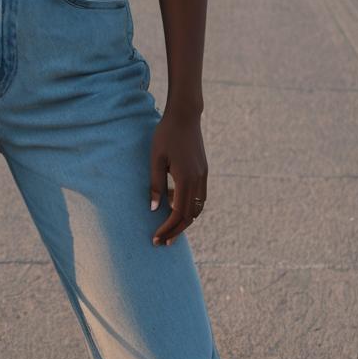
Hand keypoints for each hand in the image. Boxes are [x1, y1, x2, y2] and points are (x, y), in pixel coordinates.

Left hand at [148, 105, 207, 246]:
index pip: (178, 213)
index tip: (156, 238)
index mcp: (186, 178)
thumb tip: (154, 209)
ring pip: (197, 208)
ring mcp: (203, 176)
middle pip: (190, 216)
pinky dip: (189, 206)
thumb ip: (156, 184)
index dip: (167, 229)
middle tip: (162, 242)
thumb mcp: (155, 159)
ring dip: (184, 220)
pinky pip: (199, 196)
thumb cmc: (166, 135)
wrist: (185, 116)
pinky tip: (174, 204)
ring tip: (168, 227)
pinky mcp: (204, 171)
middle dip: (176, 231)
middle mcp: (198, 180)